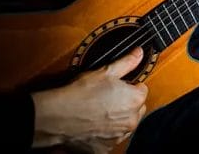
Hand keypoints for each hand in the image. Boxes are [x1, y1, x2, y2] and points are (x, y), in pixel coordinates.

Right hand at [31, 46, 148, 151]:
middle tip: (106, 98)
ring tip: (98, 111)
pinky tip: (93, 125)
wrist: (57, 117)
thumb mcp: (106, 72)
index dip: (128, 86)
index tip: (116, 86)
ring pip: (124, 124)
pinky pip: (110, 139)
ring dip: (116, 119)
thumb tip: (139, 53)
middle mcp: (132, 120)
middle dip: (125, 103)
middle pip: (135, 108)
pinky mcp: (105, 149)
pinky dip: (105, 134)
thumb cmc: (81, 93)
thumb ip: (127, 62)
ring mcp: (119, 136)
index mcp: (136, 100)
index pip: (141, 90)